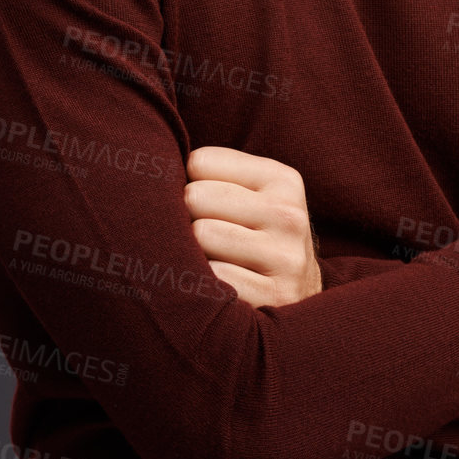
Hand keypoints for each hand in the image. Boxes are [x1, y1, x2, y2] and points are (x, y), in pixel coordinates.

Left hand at [183, 145, 322, 307]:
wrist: (300, 295)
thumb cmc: (258, 235)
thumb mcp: (255, 194)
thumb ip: (215, 175)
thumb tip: (157, 169)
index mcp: (282, 180)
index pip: (200, 162)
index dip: (192, 184)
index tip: (205, 205)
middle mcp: (288, 214)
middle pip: (195, 196)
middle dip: (189, 217)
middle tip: (205, 236)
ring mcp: (286, 257)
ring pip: (201, 234)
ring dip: (195, 252)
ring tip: (212, 260)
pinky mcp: (275, 296)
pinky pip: (212, 277)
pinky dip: (205, 285)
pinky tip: (218, 288)